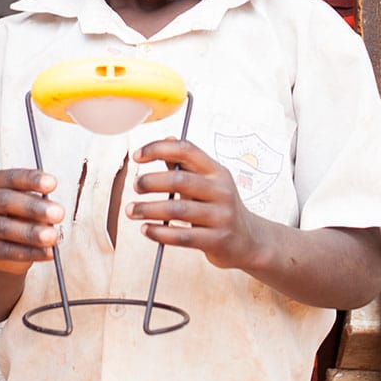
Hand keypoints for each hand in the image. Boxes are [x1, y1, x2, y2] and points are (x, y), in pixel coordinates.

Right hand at [0, 169, 63, 274]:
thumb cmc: (17, 219)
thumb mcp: (26, 208)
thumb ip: (36, 208)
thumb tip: (52, 215)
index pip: (11, 178)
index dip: (32, 179)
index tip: (53, 183)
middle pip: (5, 201)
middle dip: (33, 207)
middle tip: (58, 213)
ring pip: (4, 228)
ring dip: (32, 232)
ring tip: (53, 236)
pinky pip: (6, 250)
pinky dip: (30, 252)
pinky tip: (47, 252)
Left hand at [125, 139, 262, 270]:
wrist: (248, 240)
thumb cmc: (220, 208)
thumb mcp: (208, 182)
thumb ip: (186, 164)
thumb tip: (166, 139)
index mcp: (216, 172)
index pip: (186, 150)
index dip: (158, 149)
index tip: (137, 156)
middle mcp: (221, 190)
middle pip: (179, 180)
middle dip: (150, 181)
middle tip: (135, 186)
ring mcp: (220, 216)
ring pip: (178, 210)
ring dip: (148, 209)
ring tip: (131, 210)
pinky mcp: (216, 240)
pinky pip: (182, 236)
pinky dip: (159, 233)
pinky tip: (146, 229)